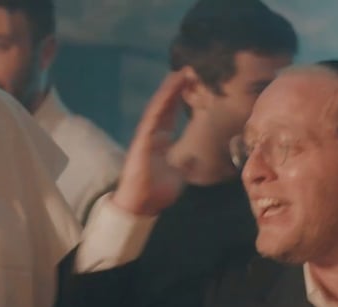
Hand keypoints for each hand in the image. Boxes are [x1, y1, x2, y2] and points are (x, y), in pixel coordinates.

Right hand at [112, 70, 189, 215]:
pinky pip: (152, 118)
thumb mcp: (179, 175)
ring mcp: (146, 135)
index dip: (179, 99)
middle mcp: (153, 134)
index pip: (171, 114)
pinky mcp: (142, 139)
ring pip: (158, 107)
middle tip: (187, 71)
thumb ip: (187, 164)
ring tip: (179, 74)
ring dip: (168, 91)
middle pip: (165, 106)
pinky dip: (160, 104)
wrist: (142, 204)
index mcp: (162, 141)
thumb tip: (195, 157)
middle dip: (175, 89)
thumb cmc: (157, 192)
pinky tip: (168, 92)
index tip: (190, 85)